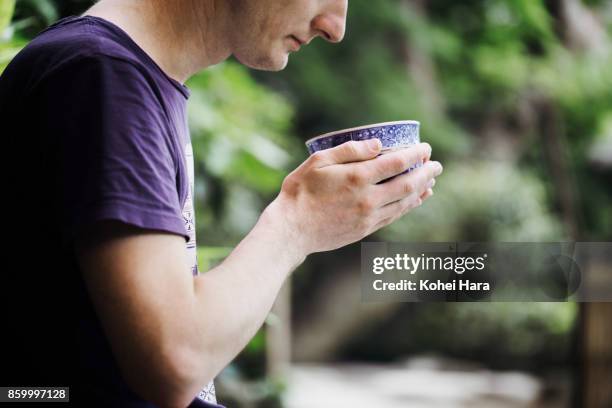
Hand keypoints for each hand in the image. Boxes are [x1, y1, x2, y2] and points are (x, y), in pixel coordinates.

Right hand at [264, 139, 442, 256]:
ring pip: (404, 202)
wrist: (291, 229)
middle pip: (408, 184)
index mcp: (357, 178)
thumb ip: (349, 151)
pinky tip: (416, 200)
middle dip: (426, 172)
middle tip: (436, 165)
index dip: (416, 154)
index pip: (397, 163)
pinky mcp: (365, 230)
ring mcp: (369, 217)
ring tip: (431, 181)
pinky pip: (394, 216)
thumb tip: (378, 144)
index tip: (426, 148)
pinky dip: (409, 206)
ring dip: (421, 190)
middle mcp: (368, 199)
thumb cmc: (300, 191)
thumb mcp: (318, 162)